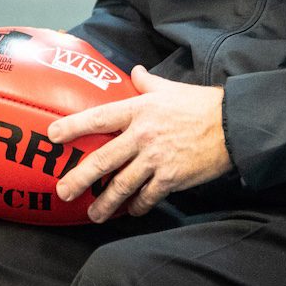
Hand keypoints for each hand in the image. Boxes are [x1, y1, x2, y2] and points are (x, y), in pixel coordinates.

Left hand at [48, 67, 231, 222]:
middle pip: (104, 159)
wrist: (232, 125)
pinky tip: (131, 211)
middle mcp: (143, 135)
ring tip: (93, 214)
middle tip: (63, 191)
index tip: (52, 136)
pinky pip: (147, 197)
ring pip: (122, 185)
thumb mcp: (170, 88)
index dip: (73, 126)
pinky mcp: (171, 178)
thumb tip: (135, 71)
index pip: (99, 118)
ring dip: (106, 203)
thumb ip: (148, 82)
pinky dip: (138, 206)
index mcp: (139, 109)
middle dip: (80, 178)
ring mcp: (156, 159)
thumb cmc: (201, 104)